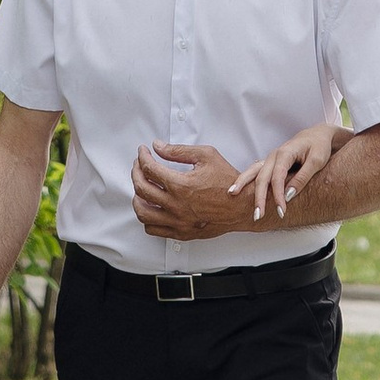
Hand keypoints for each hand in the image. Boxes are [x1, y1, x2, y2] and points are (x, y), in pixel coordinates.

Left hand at [133, 140, 248, 238]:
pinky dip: (147, 218)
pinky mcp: (181, 232)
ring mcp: (178, 221)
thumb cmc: (228, 181)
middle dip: (136, 172)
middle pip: (141, 188)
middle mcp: (176, 205)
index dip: (142, 157)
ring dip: (137, 197)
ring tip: (141, 187)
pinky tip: (152, 207)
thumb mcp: (206, 156)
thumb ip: (178, 151)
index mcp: (180, 185)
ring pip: (142, 212)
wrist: (243, 206)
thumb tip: (158, 146)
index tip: (143, 152)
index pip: (149, 169)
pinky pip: (153, 229)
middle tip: (139, 165)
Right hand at [234, 125, 336, 220]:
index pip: (277, 178)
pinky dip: (245, 179)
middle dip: (258, 197)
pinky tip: (237, 187)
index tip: (281, 212)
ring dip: (243, 184)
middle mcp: (274, 155)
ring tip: (232, 194)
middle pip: (261, 177)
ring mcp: (271, 158)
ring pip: (253, 172)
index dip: (278, 196)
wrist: (318, 135)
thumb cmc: (319, 146)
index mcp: (285, 153)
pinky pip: (255, 171)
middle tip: (257, 216)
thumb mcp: (316, 161)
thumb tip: (289, 195)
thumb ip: (303, 177)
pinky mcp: (271, 163)